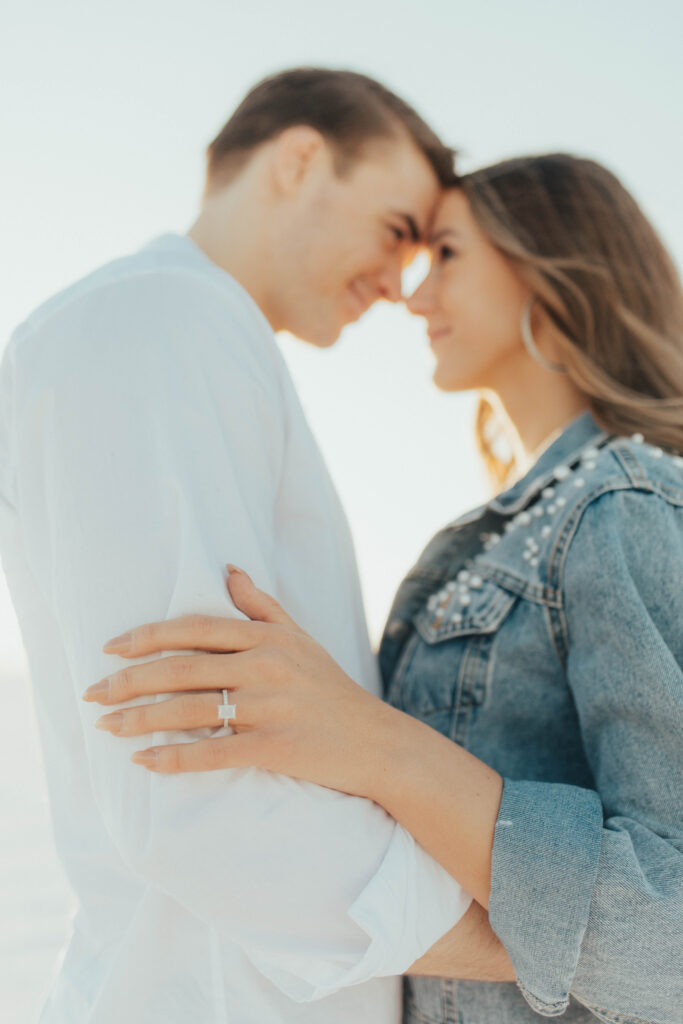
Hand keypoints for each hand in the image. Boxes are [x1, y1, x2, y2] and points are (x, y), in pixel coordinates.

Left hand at [84, 567, 396, 796]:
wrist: (377, 742)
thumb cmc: (331, 689)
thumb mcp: (300, 638)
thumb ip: (261, 606)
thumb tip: (229, 571)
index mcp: (268, 638)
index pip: (195, 629)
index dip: (148, 637)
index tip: (110, 648)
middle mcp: (267, 667)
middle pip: (183, 670)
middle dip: (129, 681)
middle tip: (92, 693)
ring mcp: (271, 707)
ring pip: (190, 711)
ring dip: (141, 720)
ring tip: (106, 727)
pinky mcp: (275, 747)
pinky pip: (213, 753)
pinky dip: (173, 758)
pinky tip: (144, 763)